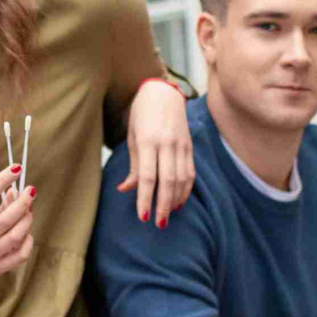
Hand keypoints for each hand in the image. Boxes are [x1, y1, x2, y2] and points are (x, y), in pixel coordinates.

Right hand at [0, 166, 34, 286]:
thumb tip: (18, 192)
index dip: (1, 180)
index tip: (16, 169)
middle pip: (4, 219)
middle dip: (22, 202)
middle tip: (30, 191)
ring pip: (15, 237)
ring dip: (26, 220)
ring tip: (28, 211)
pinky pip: (20, 255)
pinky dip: (28, 241)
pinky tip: (26, 232)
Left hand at [117, 79, 192, 227]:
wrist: (163, 92)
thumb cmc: (142, 115)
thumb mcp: (132, 137)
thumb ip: (133, 166)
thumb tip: (125, 189)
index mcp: (148, 141)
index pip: (148, 176)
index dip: (145, 197)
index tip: (143, 216)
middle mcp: (167, 143)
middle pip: (168, 180)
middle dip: (163, 205)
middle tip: (158, 223)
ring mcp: (181, 145)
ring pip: (182, 178)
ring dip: (175, 200)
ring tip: (167, 215)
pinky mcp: (190, 146)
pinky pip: (190, 172)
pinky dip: (185, 189)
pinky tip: (178, 201)